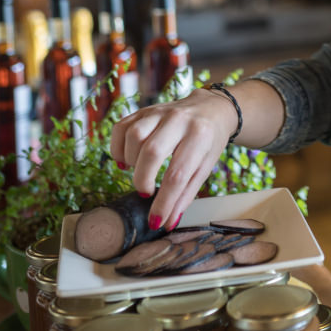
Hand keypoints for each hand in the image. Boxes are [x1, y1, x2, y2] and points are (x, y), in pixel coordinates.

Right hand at [110, 90, 234, 232]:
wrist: (212, 108)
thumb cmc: (209, 141)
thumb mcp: (206, 167)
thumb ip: (185, 195)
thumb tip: (166, 222)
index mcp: (200, 137)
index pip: (177, 175)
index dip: (164, 202)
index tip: (155, 221)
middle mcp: (179, 120)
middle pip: (151, 152)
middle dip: (143, 180)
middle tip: (146, 192)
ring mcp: (160, 112)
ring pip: (134, 136)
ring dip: (131, 161)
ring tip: (140, 171)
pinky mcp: (144, 110)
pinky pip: (121, 127)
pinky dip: (118, 148)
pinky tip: (127, 160)